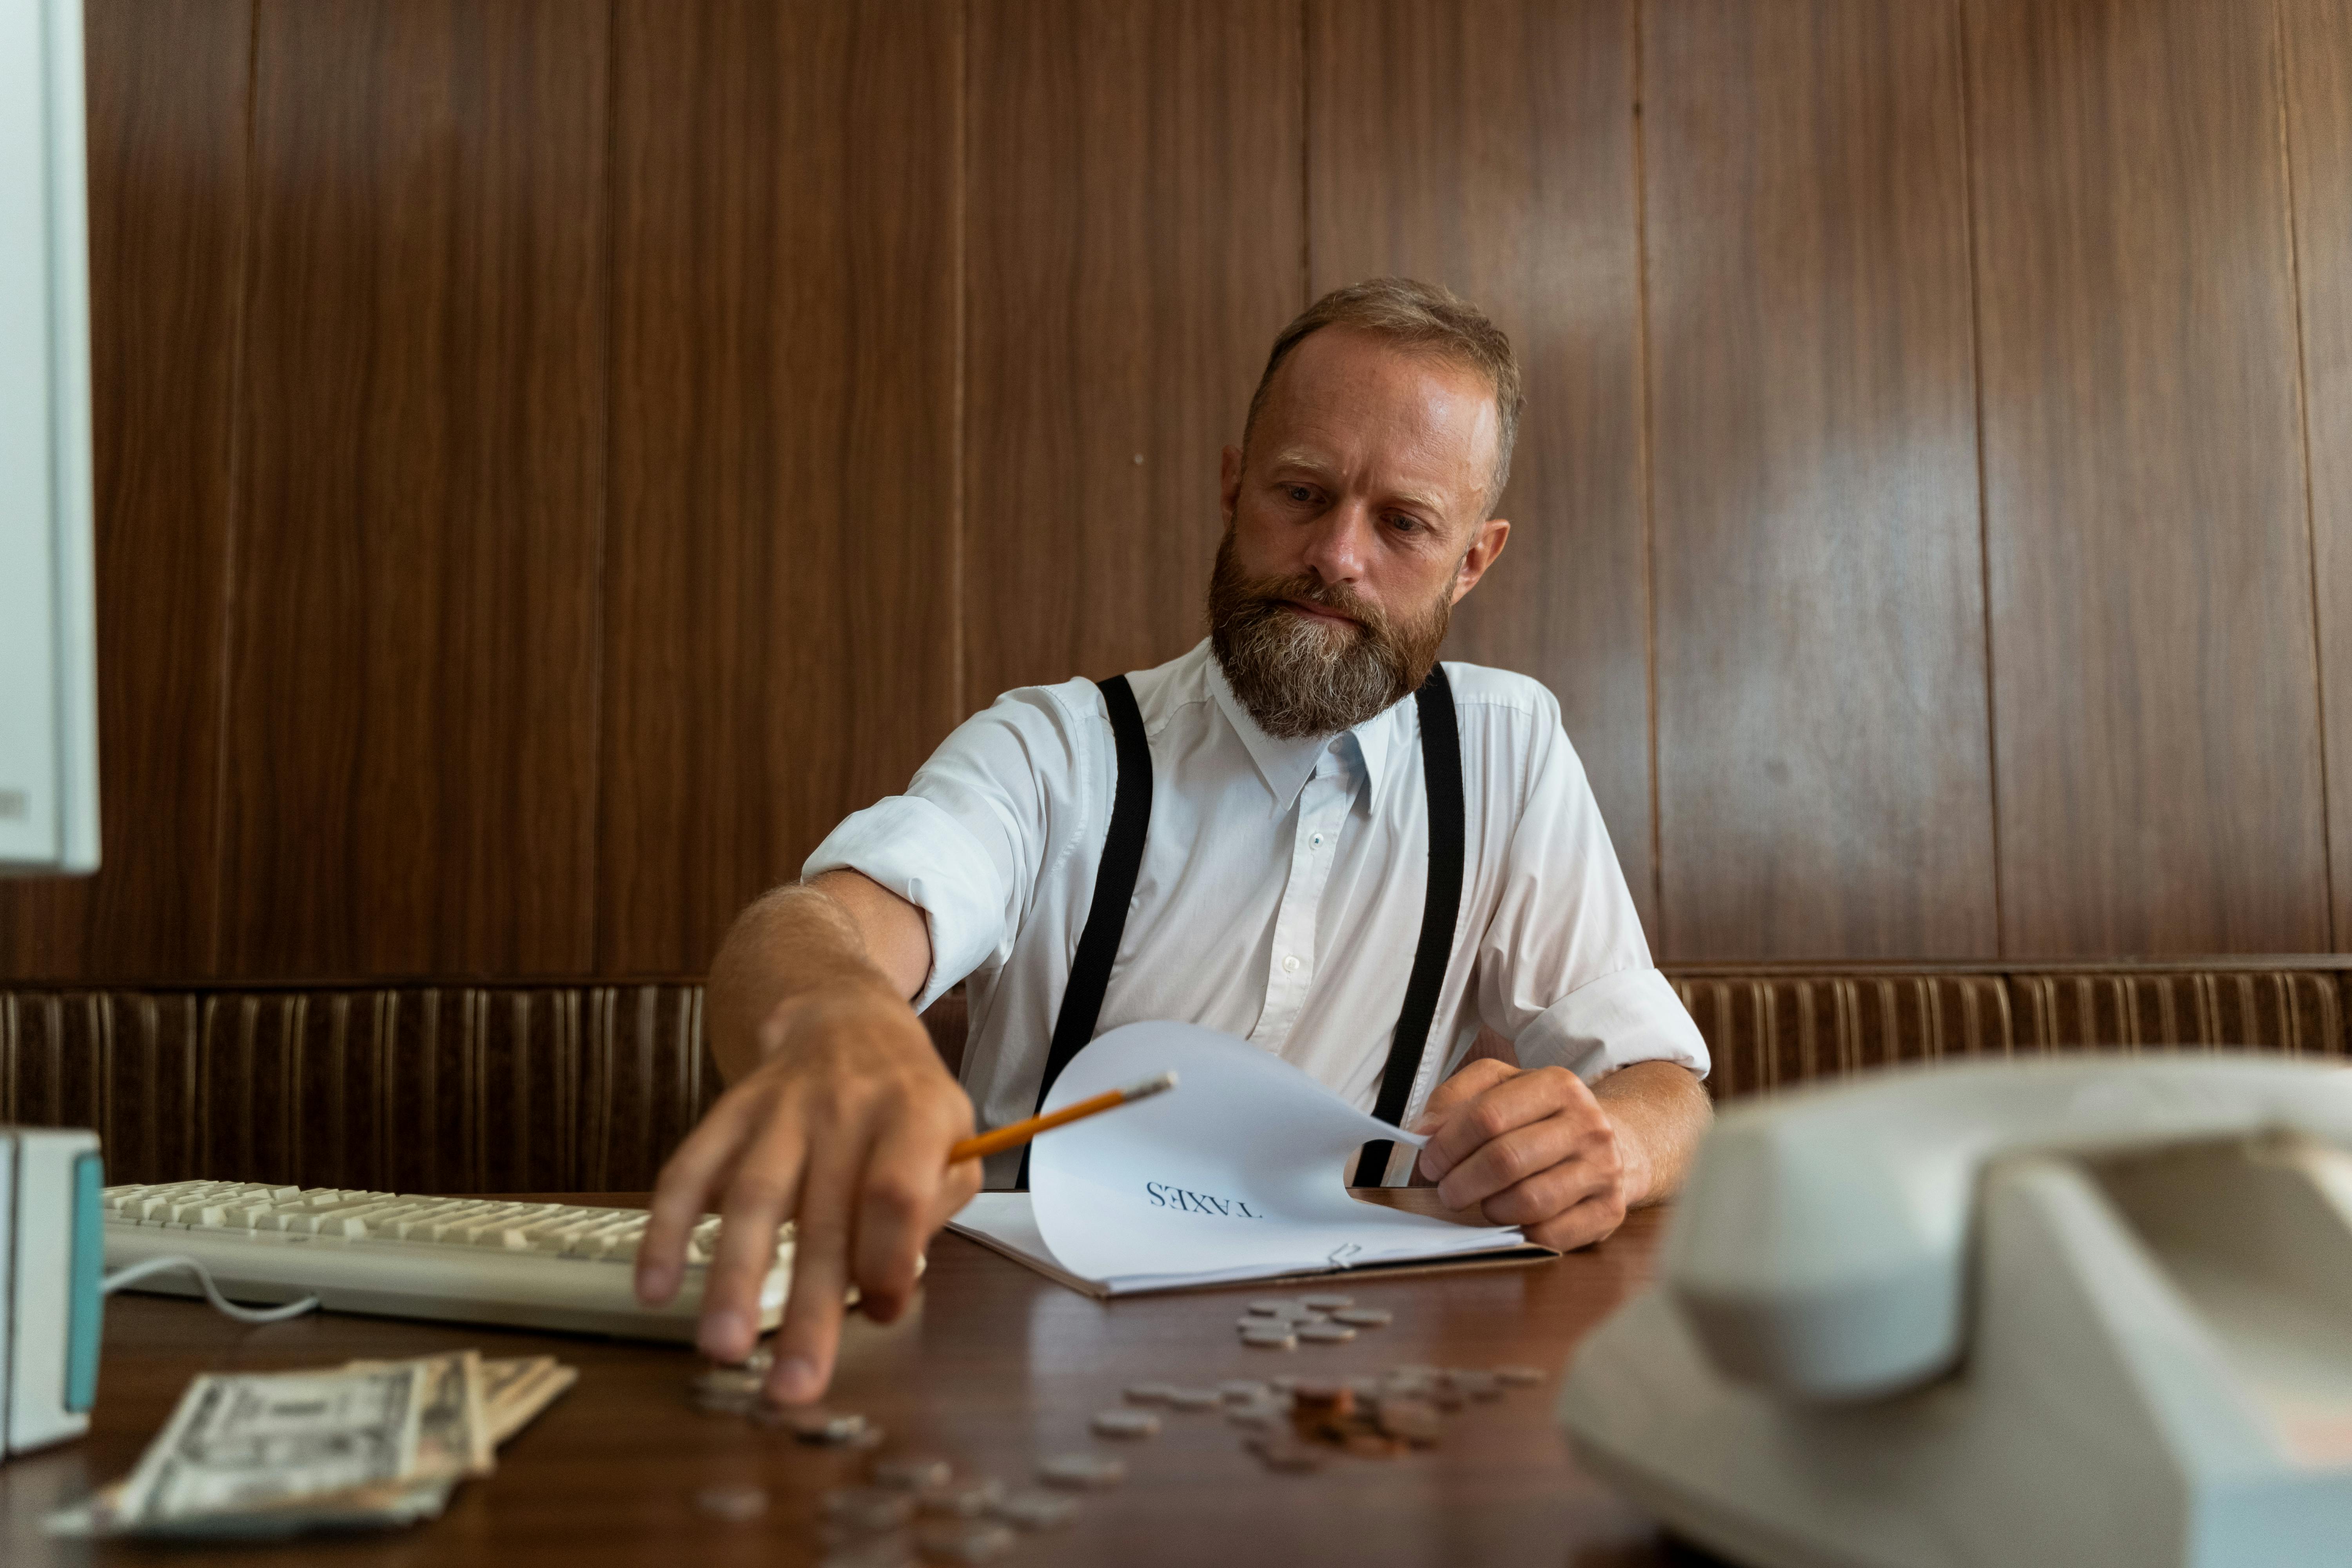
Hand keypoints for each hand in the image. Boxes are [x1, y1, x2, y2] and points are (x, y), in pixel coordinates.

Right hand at [633, 979, 981, 1403]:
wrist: (845, 1020)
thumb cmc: (906, 1103)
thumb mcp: (953, 1138)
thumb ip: (934, 1207)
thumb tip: (891, 1290)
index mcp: (914, 1113)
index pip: (896, 1192)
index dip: (888, 1258)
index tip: (881, 1311)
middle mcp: (845, 1106)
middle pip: (823, 1214)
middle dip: (809, 1308)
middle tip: (792, 1386)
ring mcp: (780, 1107)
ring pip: (752, 1197)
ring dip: (733, 1278)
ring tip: (722, 1348)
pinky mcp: (729, 1111)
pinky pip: (689, 1168)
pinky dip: (666, 1228)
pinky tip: (653, 1289)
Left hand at [1411, 1059, 1637, 1250]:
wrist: (1614, 1141)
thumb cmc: (1545, 1116)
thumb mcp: (1503, 1085)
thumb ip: (1457, 1097)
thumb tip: (1425, 1130)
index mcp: (1558, 1085)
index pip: (1487, 1116)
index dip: (1447, 1143)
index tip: (1429, 1159)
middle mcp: (1587, 1125)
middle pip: (1505, 1160)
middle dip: (1460, 1182)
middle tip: (1447, 1189)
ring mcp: (1603, 1170)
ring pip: (1528, 1201)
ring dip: (1489, 1208)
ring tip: (1482, 1201)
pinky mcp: (1608, 1211)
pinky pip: (1551, 1234)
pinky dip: (1520, 1232)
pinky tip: (1513, 1218)